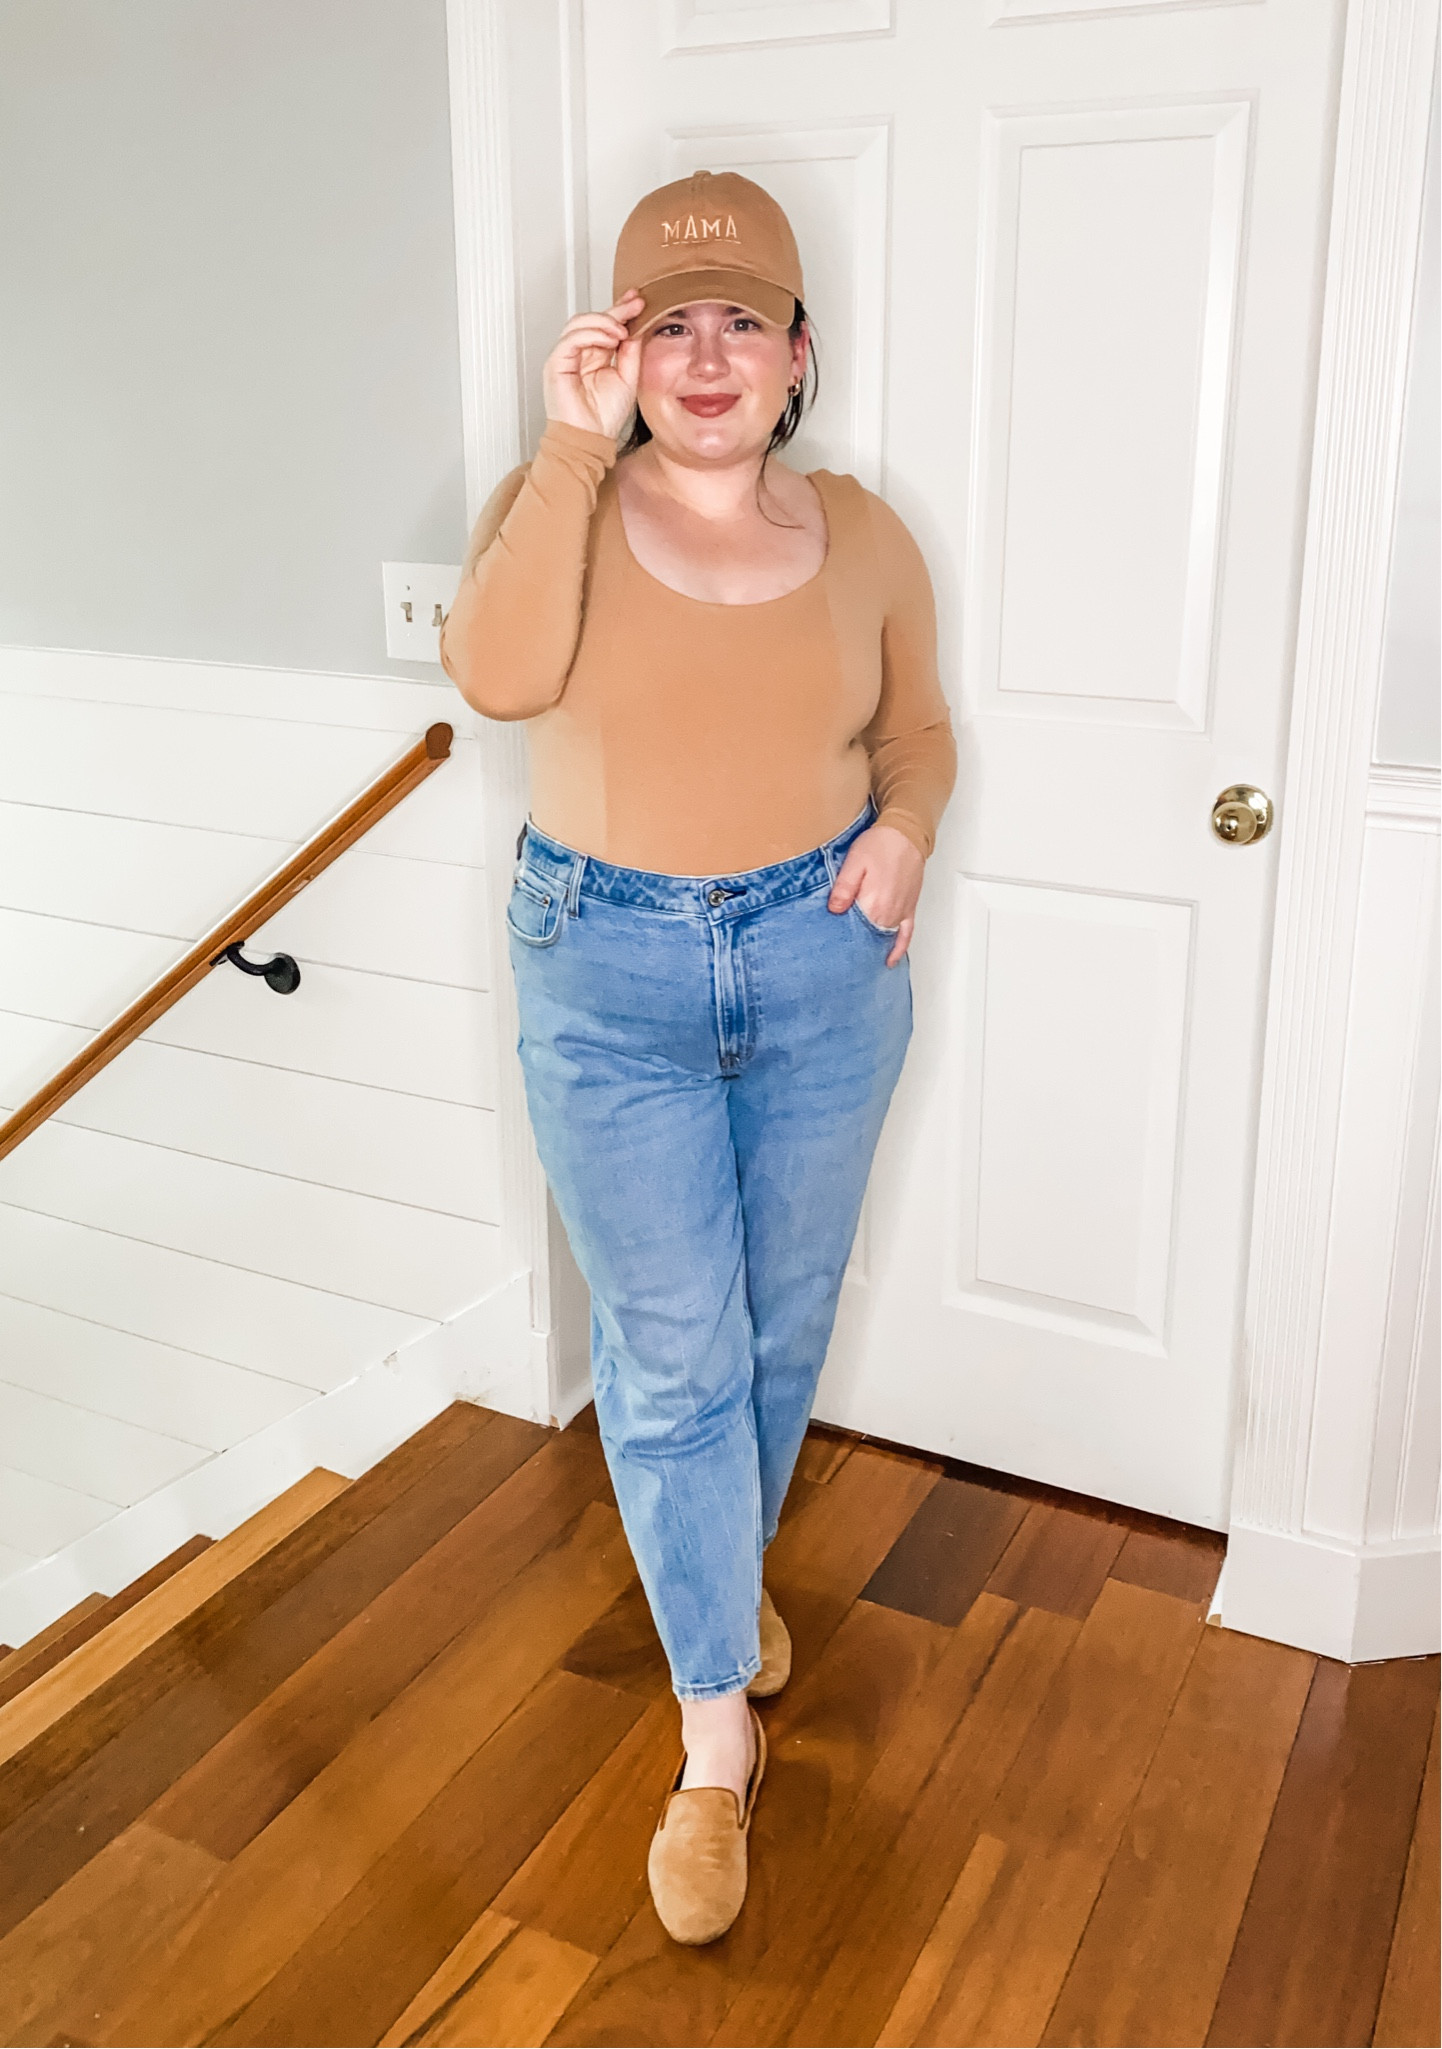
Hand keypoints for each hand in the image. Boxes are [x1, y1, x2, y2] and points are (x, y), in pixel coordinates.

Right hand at [542, 288, 644, 441]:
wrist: (591, 439)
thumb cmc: (604, 417)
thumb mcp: (628, 377)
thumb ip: (631, 352)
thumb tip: (636, 327)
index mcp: (595, 355)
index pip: (605, 325)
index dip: (620, 310)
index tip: (638, 301)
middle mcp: (579, 353)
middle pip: (592, 319)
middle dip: (615, 309)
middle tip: (634, 305)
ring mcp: (566, 357)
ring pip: (578, 323)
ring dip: (603, 321)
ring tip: (621, 331)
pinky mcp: (556, 364)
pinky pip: (571, 339)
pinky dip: (590, 334)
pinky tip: (608, 340)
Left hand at [827, 823, 924, 966]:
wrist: (906, 833)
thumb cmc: (880, 844)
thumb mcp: (853, 862)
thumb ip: (844, 888)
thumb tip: (834, 910)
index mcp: (873, 903)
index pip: (854, 931)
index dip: (841, 938)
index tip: (830, 947)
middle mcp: (889, 912)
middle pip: (868, 937)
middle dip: (854, 946)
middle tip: (839, 957)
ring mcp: (901, 912)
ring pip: (884, 938)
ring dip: (872, 948)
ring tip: (857, 960)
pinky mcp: (909, 908)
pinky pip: (906, 934)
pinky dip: (898, 948)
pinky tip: (890, 959)